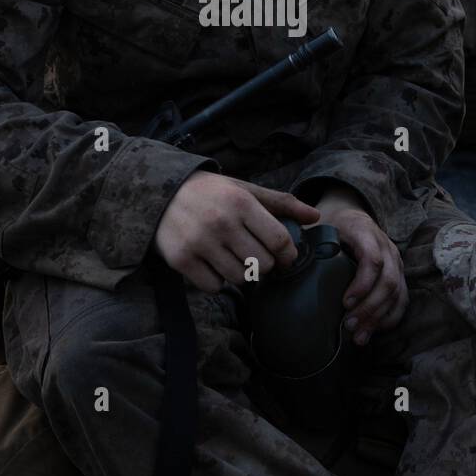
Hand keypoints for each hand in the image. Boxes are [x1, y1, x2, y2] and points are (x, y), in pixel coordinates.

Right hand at [154, 171, 319, 293]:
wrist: (159, 192)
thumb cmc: (210, 192)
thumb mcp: (244, 190)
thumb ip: (280, 203)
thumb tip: (315, 217)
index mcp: (241, 202)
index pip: (279, 241)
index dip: (288, 255)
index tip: (284, 257)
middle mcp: (221, 222)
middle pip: (262, 264)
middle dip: (264, 264)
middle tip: (254, 255)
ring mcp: (200, 242)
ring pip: (240, 278)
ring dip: (241, 273)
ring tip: (232, 257)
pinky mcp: (182, 259)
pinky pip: (214, 286)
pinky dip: (217, 280)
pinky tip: (212, 263)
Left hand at [316, 189, 407, 344]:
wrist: (352, 215)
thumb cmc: (332, 225)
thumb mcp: (320, 226)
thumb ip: (309, 244)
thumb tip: (289, 265)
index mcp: (364, 231)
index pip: (372, 259)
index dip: (362, 284)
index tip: (345, 303)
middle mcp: (386, 246)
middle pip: (388, 281)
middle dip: (369, 307)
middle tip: (348, 325)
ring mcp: (395, 260)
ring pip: (397, 293)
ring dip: (379, 318)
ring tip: (358, 337)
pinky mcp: (399, 274)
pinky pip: (402, 299)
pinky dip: (389, 318)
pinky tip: (373, 331)